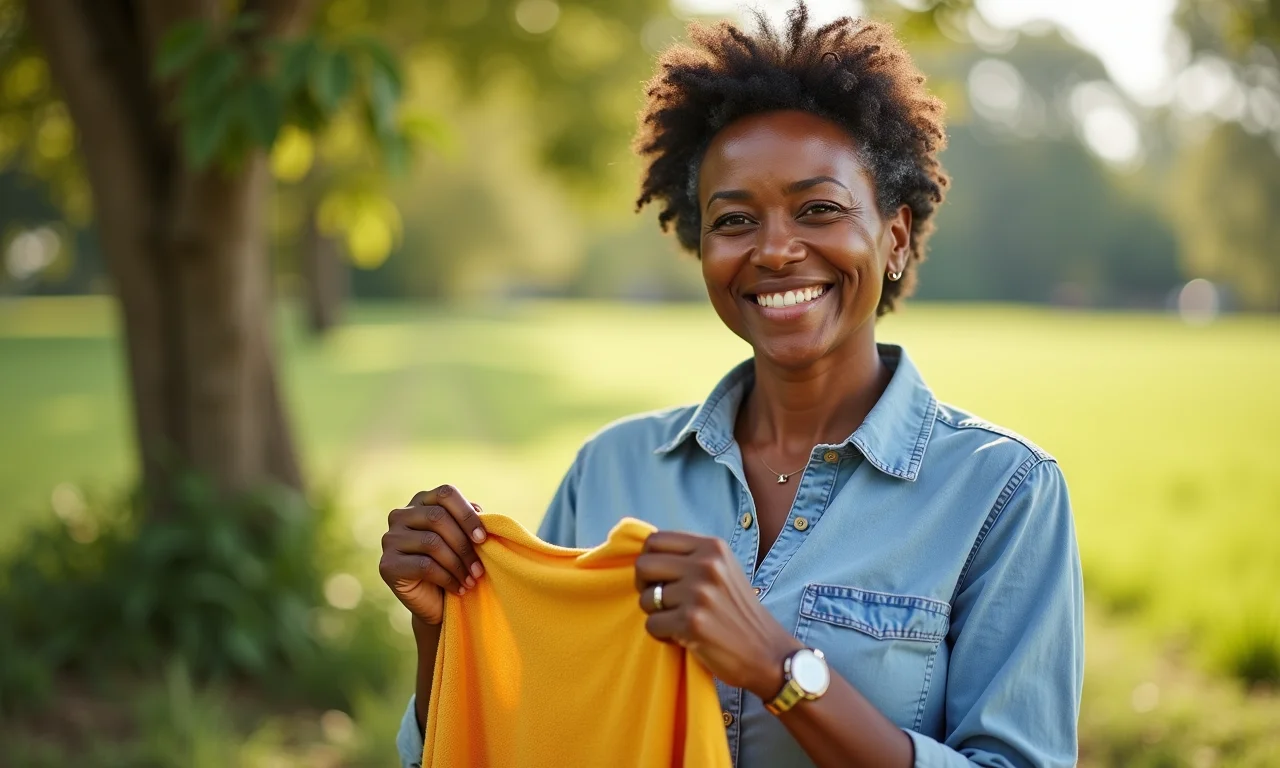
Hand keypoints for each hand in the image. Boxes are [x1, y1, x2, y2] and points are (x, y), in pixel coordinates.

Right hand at [379, 485, 487, 624]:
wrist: (436, 601)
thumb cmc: (455, 563)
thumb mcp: (466, 538)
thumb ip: (471, 521)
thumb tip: (478, 511)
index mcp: (421, 501)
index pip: (445, 494)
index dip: (467, 514)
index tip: (483, 538)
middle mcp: (400, 515)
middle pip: (438, 517)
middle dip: (464, 545)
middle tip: (479, 568)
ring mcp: (390, 539)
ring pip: (431, 542)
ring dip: (458, 564)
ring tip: (472, 580)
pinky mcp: (387, 564)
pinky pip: (423, 566)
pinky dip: (447, 578)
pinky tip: (458, 588)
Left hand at [635, 532, 802, 697]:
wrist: (767, 652)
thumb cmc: (738, 613)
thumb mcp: (723, 570)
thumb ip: (691, 557)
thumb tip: (646, 553)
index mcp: (712, 548)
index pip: (655, 540)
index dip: (648, 560)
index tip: (657, 578)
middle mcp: (706, 565)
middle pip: (644, 566)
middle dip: (644, 587)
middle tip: (660, 602)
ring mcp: (699, 593)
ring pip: (645, 599)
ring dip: (656, 615)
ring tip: (679, 621)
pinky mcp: (692, 622)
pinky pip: (652, 625)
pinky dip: (662, 635)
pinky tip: (683, 637)